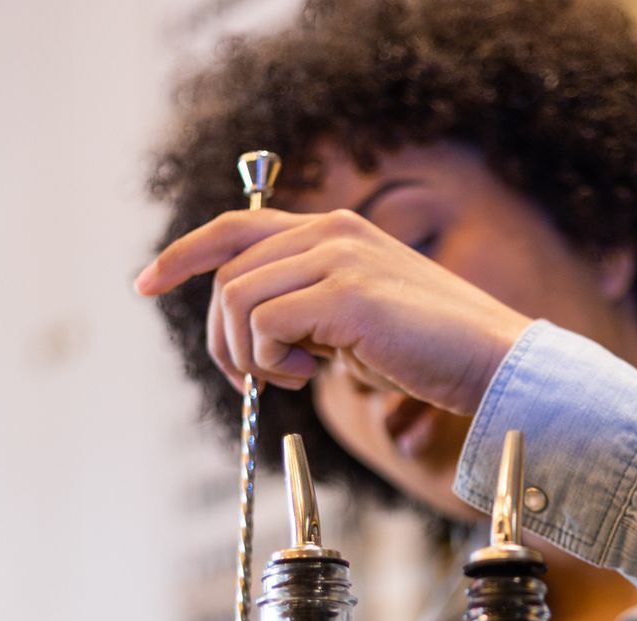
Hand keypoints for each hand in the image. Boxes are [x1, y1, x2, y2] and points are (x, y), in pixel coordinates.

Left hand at [135, 209, 531, 417]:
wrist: (491, 362)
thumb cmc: (429, 351)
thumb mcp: (354, 321)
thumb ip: (306, 309)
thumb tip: (252, 334)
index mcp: (333, 230)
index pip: (234, 226)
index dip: (182, 254)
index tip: (145, 283)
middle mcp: (331, 231)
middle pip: (226, 272)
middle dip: (222, 334)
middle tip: (256, 377)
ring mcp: (338, 257)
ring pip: (237, 298)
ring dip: (248, 352)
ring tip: (291, 377)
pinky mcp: (347, 294)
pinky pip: (266, 324)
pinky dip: (271, 359)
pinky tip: (310, 374)